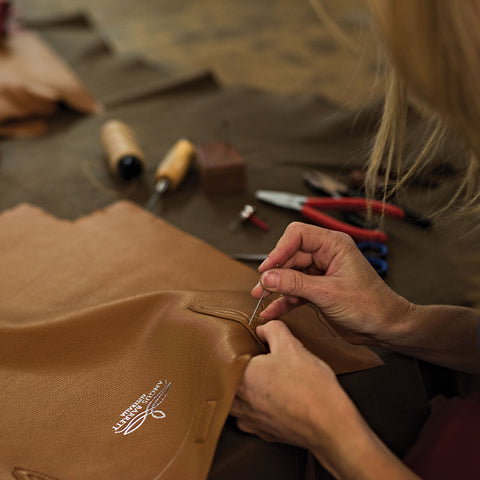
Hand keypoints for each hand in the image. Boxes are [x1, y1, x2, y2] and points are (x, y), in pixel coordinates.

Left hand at [230, 320, 353, 451]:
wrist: (329, 424)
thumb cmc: (310, 386)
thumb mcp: (292, 346)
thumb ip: (273, 330)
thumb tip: (263, 329)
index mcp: (241, 376)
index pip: (225, 360)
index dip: (234, 351)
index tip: (244, 347)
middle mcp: (240, 401)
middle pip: (227, 382)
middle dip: (236, 372)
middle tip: (251, 363)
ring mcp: (250, 420)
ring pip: (234, 403)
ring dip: (241, 393)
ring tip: (257, 382)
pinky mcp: (263, 433)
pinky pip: (248, 420)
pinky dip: (254, 410)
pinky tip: (267, 402)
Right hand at [251, 222, 412, 344]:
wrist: (386, 328)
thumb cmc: (371, 306)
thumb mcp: (328, 293)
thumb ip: (295, 284)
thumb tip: (268, 276)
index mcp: (333, 245)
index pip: (298, 235)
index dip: (279, 249)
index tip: (266, 268)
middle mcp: (326, 255)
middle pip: (290, 255)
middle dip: (274, 271)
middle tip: (261, 286)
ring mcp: (321, 273)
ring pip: (289, 274)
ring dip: (275, 286)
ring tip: (260, 297)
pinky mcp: (318, 289)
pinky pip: (294, 290)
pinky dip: (283, 300)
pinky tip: (272, 310)